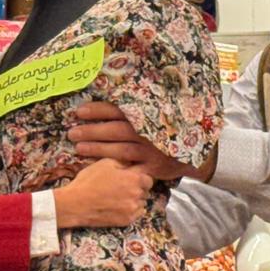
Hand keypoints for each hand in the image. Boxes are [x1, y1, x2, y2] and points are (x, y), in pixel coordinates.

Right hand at [53, 159, 153, 227]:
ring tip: (119, 198)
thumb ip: (123, 162)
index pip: (148, 179)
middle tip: (122, 188)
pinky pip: (136, 214)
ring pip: (141, 203)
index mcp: (135, 179)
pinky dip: (131, 210)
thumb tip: (131, 163)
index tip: (131, 179)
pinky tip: (118, 207)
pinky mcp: (127, 221)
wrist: (76, 204)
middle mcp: (137, 195)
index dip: (140, 178)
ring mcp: (133, 209)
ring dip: (134, 200)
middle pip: (145, 191)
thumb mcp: (105, 163)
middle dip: (137, 189)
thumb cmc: (89, 181)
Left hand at [69, 102, 213, 181]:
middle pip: (114, 130)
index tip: (79, 112)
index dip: (97, 110)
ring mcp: (150, 151)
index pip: (117, 110)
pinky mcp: (153, 168)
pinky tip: (99, 169)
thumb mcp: (159, 113)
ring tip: (78, 148)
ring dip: (97, 149)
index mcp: (146, 115)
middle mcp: (147, 131)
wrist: (197, 151)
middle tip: (72, 132)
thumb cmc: (172, 129)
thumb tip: (112, 101)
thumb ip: (138, 109)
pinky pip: (131, 169)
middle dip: (91, 130)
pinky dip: (115, 169)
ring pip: (119, 149)